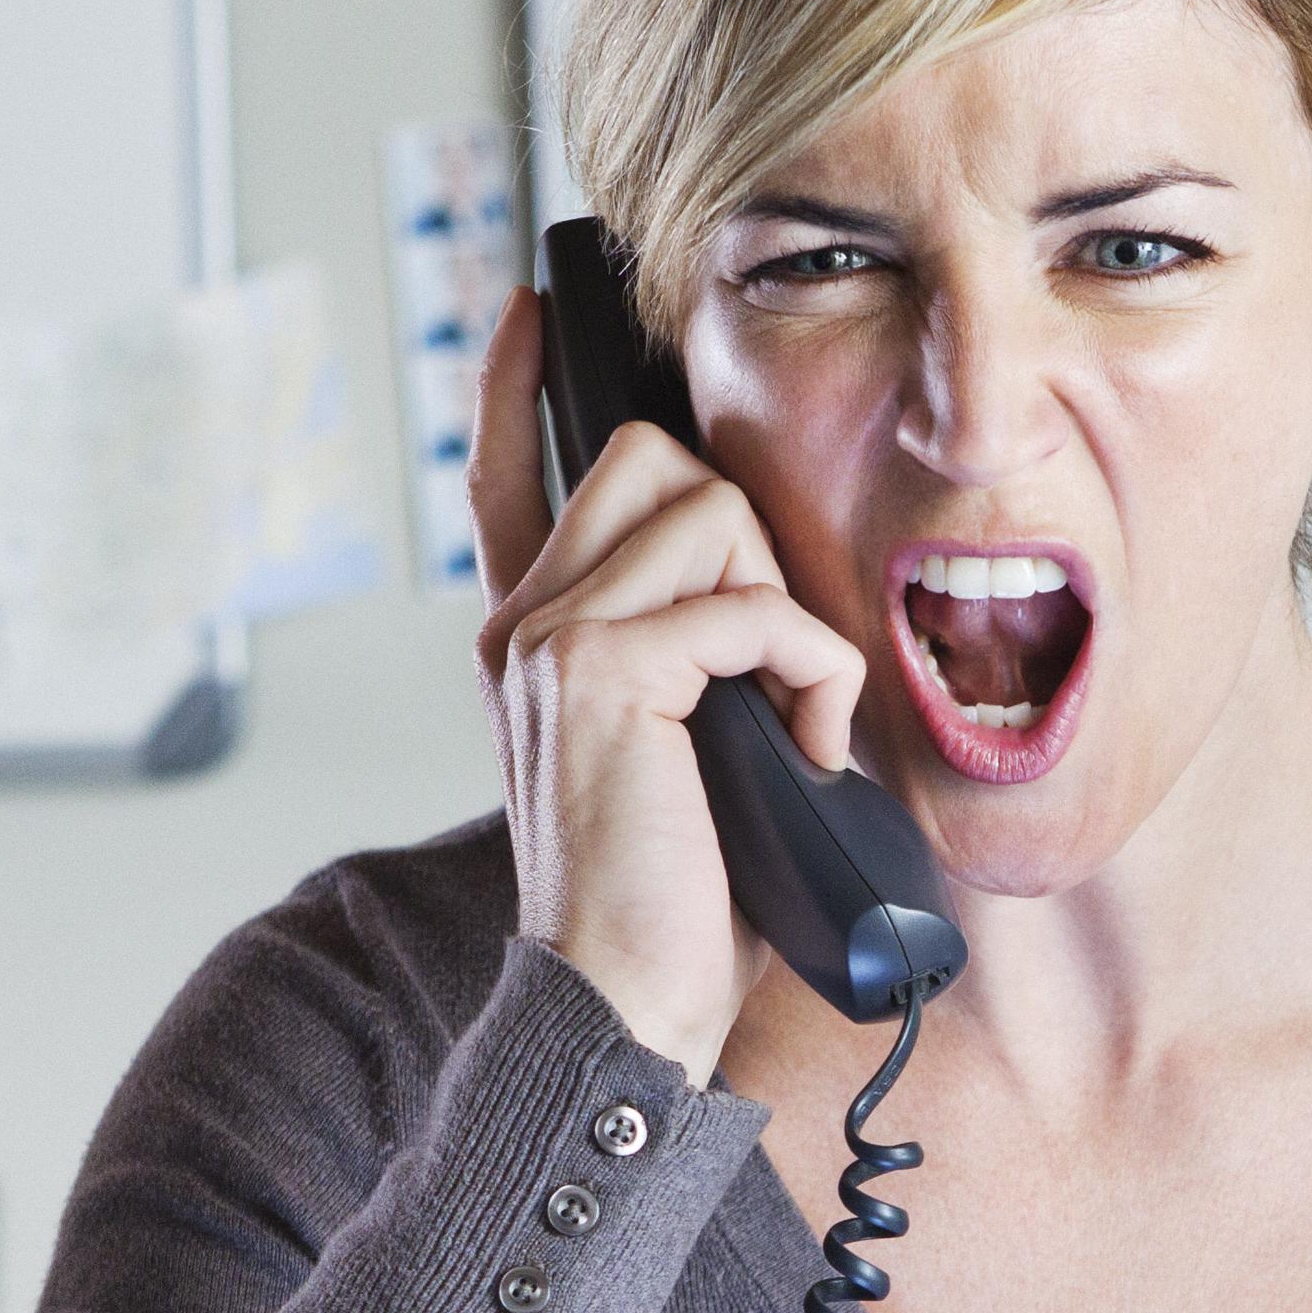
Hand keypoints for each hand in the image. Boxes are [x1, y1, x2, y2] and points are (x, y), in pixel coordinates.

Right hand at [469, 285, 871, 1081]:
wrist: (622, 1005)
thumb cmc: (676, 906)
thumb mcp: (686, 759)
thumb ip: (695, 669)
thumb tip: (780, 615)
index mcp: (532, 641)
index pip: (504, 478)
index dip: (513, 385)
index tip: (530, 307)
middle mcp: (523, 625)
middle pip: (648, 458)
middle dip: (744, 535)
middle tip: (766, 660)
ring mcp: (550, 639)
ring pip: (707, 511)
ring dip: (783, 609)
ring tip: (786, 715)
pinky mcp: (600, 669)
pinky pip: (749, 605)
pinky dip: (807, 672)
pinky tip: (802, 745)